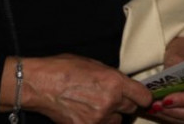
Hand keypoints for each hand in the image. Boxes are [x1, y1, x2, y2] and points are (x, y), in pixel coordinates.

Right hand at [2, 54, 151, 123]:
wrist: (40, 83)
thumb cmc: (64, 68)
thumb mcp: (94, 65)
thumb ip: (112, 77)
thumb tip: (123, 85)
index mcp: (115, 81)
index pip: (143, 96)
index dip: (143, 98)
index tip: (140, 98)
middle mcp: (110, 101)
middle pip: (130, 110)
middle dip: (124, 105)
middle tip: (113, 100)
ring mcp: (98, 118)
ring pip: (116, 122)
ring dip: (111, 117)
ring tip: (96, 108)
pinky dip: (97, 123)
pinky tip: (86, 115)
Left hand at [143, 37, 183, 122]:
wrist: (183, 54)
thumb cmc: (182, 53)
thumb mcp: (178, 56)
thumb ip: (173, 70)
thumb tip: (166, 85)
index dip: (182, 101)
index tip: (165, 99)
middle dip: (173, 110)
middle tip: (155, 104)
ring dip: (168, 115)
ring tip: (152, 107)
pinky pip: (180, 119)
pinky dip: (167, 116)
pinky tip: (155, 109)